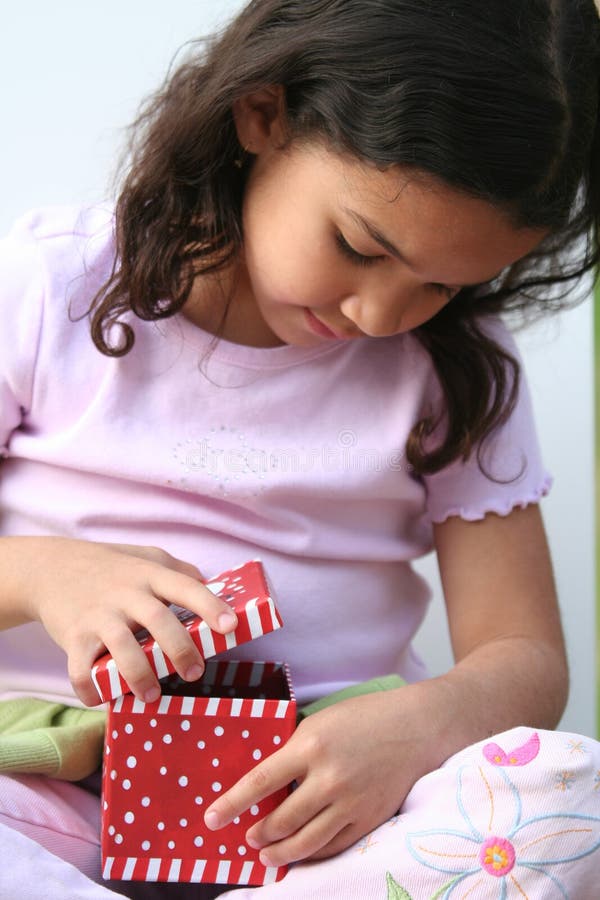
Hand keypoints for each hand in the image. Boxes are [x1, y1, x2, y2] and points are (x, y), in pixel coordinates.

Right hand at [14, 537, 237, 705]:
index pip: (185, 587)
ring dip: (140, 674)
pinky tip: (103, 699)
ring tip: (152, 694)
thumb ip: (179, 572)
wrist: (50, 568)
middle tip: (194, 672)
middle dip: (180, 649)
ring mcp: (98, 615)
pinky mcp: (73, 636)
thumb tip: (216, 589)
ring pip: (121, 646)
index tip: (230, 625)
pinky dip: (91, 688)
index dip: (210, 606)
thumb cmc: (110, 567)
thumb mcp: (147, 557)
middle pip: (158, 619)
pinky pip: (81, 668)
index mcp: (149, 574)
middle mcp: (125, 593)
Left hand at [204, 683, 449, 865]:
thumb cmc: (363, 718)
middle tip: (248, 837)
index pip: (260, 781)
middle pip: (281, 820)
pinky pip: (334, 846)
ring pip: (306, 842)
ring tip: (267, 854)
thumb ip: (296, 752)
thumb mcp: (321, 723)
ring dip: (280, 852)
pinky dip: (312, 854)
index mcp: (311, 745)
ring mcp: (351, 802)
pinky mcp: (369, 818)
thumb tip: (267, 782)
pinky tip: (301, 854)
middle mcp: (329, 778)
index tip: (211, 819)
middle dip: (258, 834)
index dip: (232, 803)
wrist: (415, 727)